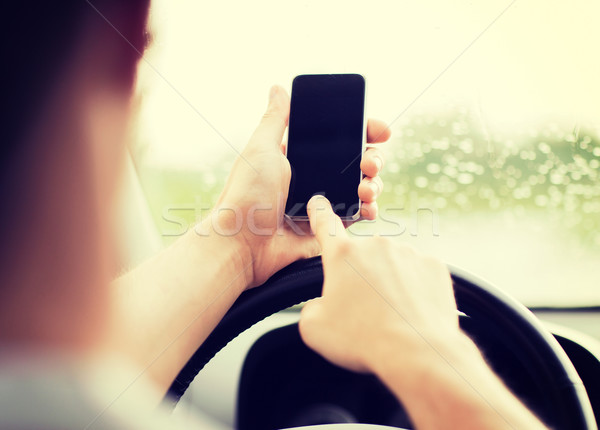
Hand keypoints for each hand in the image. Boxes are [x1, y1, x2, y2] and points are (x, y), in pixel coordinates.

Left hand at [214, 85, 389, 287]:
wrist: (243, 245)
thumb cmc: (246, 195)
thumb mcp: (260, 149)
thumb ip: (275, 119)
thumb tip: (278, 88)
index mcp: (298, 157)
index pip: (338, 138)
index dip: (363, 131)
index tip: (380, 130)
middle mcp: (312, 177)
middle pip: (356, 161)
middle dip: (373, 158)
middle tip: (369, 163)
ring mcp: (322, 203)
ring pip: (361, 187)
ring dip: (373, 184)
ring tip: (367, 187)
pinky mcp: (327, 227)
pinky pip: (356, 216)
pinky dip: (368, 210)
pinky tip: (368, 207)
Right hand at [298, 195, 459, 372]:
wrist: (417, 352)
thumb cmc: (363, 340)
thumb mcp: (314, 329)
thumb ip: (310, 307)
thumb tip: (322, 305)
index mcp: (343, 256)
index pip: (325, 224)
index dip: (319, 213)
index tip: (319, 202)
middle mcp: (376, 246)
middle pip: (362, 257)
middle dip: (360, 277)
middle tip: (363, 310)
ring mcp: (408, 253)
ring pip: (391, 265)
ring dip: (388, 283)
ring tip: (390, 315)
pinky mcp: (434, 266)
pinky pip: (417, 274)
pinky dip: (413, 289)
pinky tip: (410, 311)